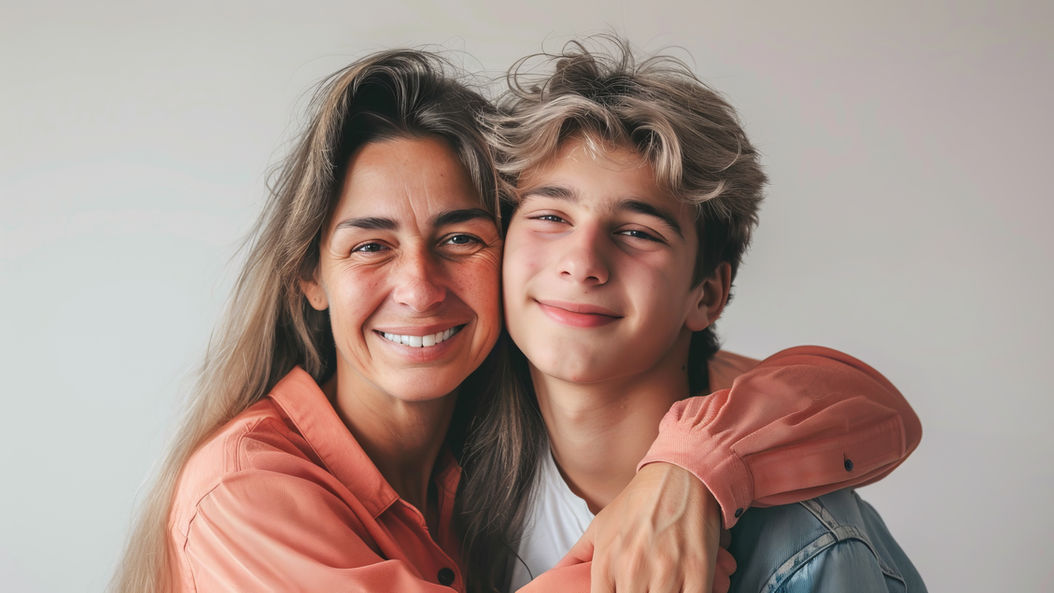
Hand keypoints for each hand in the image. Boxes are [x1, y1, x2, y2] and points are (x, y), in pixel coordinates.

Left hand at [562, 462, 727, 592]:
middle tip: (644, 588)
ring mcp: (666, 572)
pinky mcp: (698, 572)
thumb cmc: (639, 502)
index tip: (621, 591)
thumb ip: (578, 555)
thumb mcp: (600, 526)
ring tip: (661, 587)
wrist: (679, 474)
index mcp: (607, 561)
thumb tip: (557, 573)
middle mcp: (633, 569)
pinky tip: (682, 589)